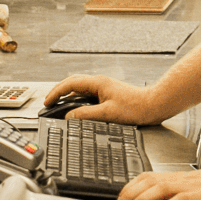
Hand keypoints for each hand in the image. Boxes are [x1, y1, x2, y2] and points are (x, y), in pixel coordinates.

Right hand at [41, 75, 163, 123]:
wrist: (152, 106)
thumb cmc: (135, 107)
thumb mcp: (107, 113)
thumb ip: (86, 115)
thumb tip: (69, 117)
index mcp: (98, 83)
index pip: (71, 83)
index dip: (56, 92)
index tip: (47, 102)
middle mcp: (100, 82)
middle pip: (73, 83)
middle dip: (59, 92)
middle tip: (48, 102)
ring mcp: (104, 88)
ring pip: (80, 89)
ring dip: (68, 95)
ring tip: (58, 105)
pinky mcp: (108, 95)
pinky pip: (87, 95)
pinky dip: (77, 100)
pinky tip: (75, 109)